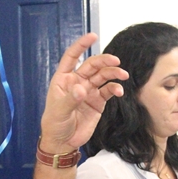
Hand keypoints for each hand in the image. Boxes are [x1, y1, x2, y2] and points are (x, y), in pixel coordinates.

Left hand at [38, 33, 128, 152]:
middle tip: (115, 62)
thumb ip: (70, 99)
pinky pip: (108, 91)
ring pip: (103, 76)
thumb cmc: (55, 124)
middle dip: (104, 61)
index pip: (72, 57)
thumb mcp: (59, 111)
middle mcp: (77, 82)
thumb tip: (81, 89)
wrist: (63, 142)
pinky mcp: (98, 102)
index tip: (93, 36)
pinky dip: (115, 89)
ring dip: (113, 73)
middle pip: (92, 65)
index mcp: (64, 79)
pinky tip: (119, 91)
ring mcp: (89, 91)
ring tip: (123, 75)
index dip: (81, 45)